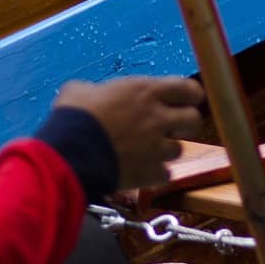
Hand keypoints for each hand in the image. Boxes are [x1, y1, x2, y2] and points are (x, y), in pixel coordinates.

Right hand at [55, 75, 204, 187]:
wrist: (70, 153)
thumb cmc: (74, 116)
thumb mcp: (81, 90)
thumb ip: (98, 91)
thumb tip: (90, 94)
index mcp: (145, 91)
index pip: (188, 89)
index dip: (190, 95)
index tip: (185, 99)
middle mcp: (157, 117)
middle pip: (194, 120)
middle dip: (185, 124)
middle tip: (172, 127)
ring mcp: (156, 147)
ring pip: (179, 150)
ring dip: (165, 150)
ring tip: (147, 150)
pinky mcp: (149, 173)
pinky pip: (165, 175)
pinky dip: (155, 173)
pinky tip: (141, 170)